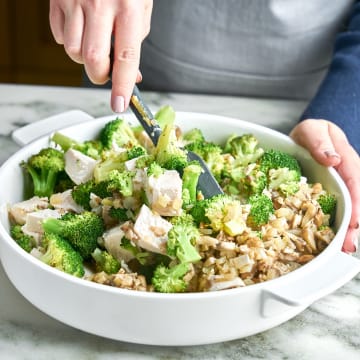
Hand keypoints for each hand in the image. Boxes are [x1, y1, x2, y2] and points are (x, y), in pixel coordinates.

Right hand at [49, 0, 152, 111]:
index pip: (126, 57)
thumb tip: (130, 76)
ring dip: (84, 59)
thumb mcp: (141, 7)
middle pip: (92, 60)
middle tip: (106, 74)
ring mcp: (74, 1)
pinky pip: (59, 36)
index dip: (122, 86)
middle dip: (99, 76)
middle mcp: (99, 4)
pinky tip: (81, 30)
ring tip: (95, 44)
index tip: (119, 105)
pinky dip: (70, 42)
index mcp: (128, 7)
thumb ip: (135, 42)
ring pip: (73, 51)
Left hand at [290, 119, 358, 252]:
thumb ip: (319, 142)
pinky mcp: (332, 193)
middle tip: (348, 245)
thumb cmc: (310, 134)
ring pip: (350, 207)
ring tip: (344, 248)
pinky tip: (334, 239)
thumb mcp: (311, 131)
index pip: (355, 181)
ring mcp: (341, 184)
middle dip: (354, 223)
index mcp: (345, 158)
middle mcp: (348, 174)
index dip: (356, 202)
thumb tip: (332, 159)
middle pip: (356, 198)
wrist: (307, 137)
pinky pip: (338, 208)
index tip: (354, 222)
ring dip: (348, 228)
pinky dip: (337, 223)